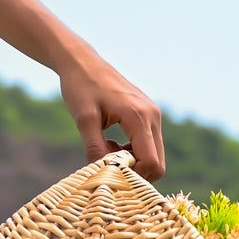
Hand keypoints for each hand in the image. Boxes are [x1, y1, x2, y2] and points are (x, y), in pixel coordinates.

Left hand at [57, 46, 165, 179]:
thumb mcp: (83, 119)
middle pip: (158, 162)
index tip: (108, 171)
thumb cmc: (81, 88)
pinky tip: (111, 143)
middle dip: (134, 171)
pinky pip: (149, 143)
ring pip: (154, 154)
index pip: (151, 162)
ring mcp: (153, 114)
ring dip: (132, 161)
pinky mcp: (148, 113)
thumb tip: (104, 174)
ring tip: (105, 149)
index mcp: (139, 117)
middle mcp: (153, 115)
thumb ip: (94, 147)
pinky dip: (133, 151)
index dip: (133, 176)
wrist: (82, 62)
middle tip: (106, 163)